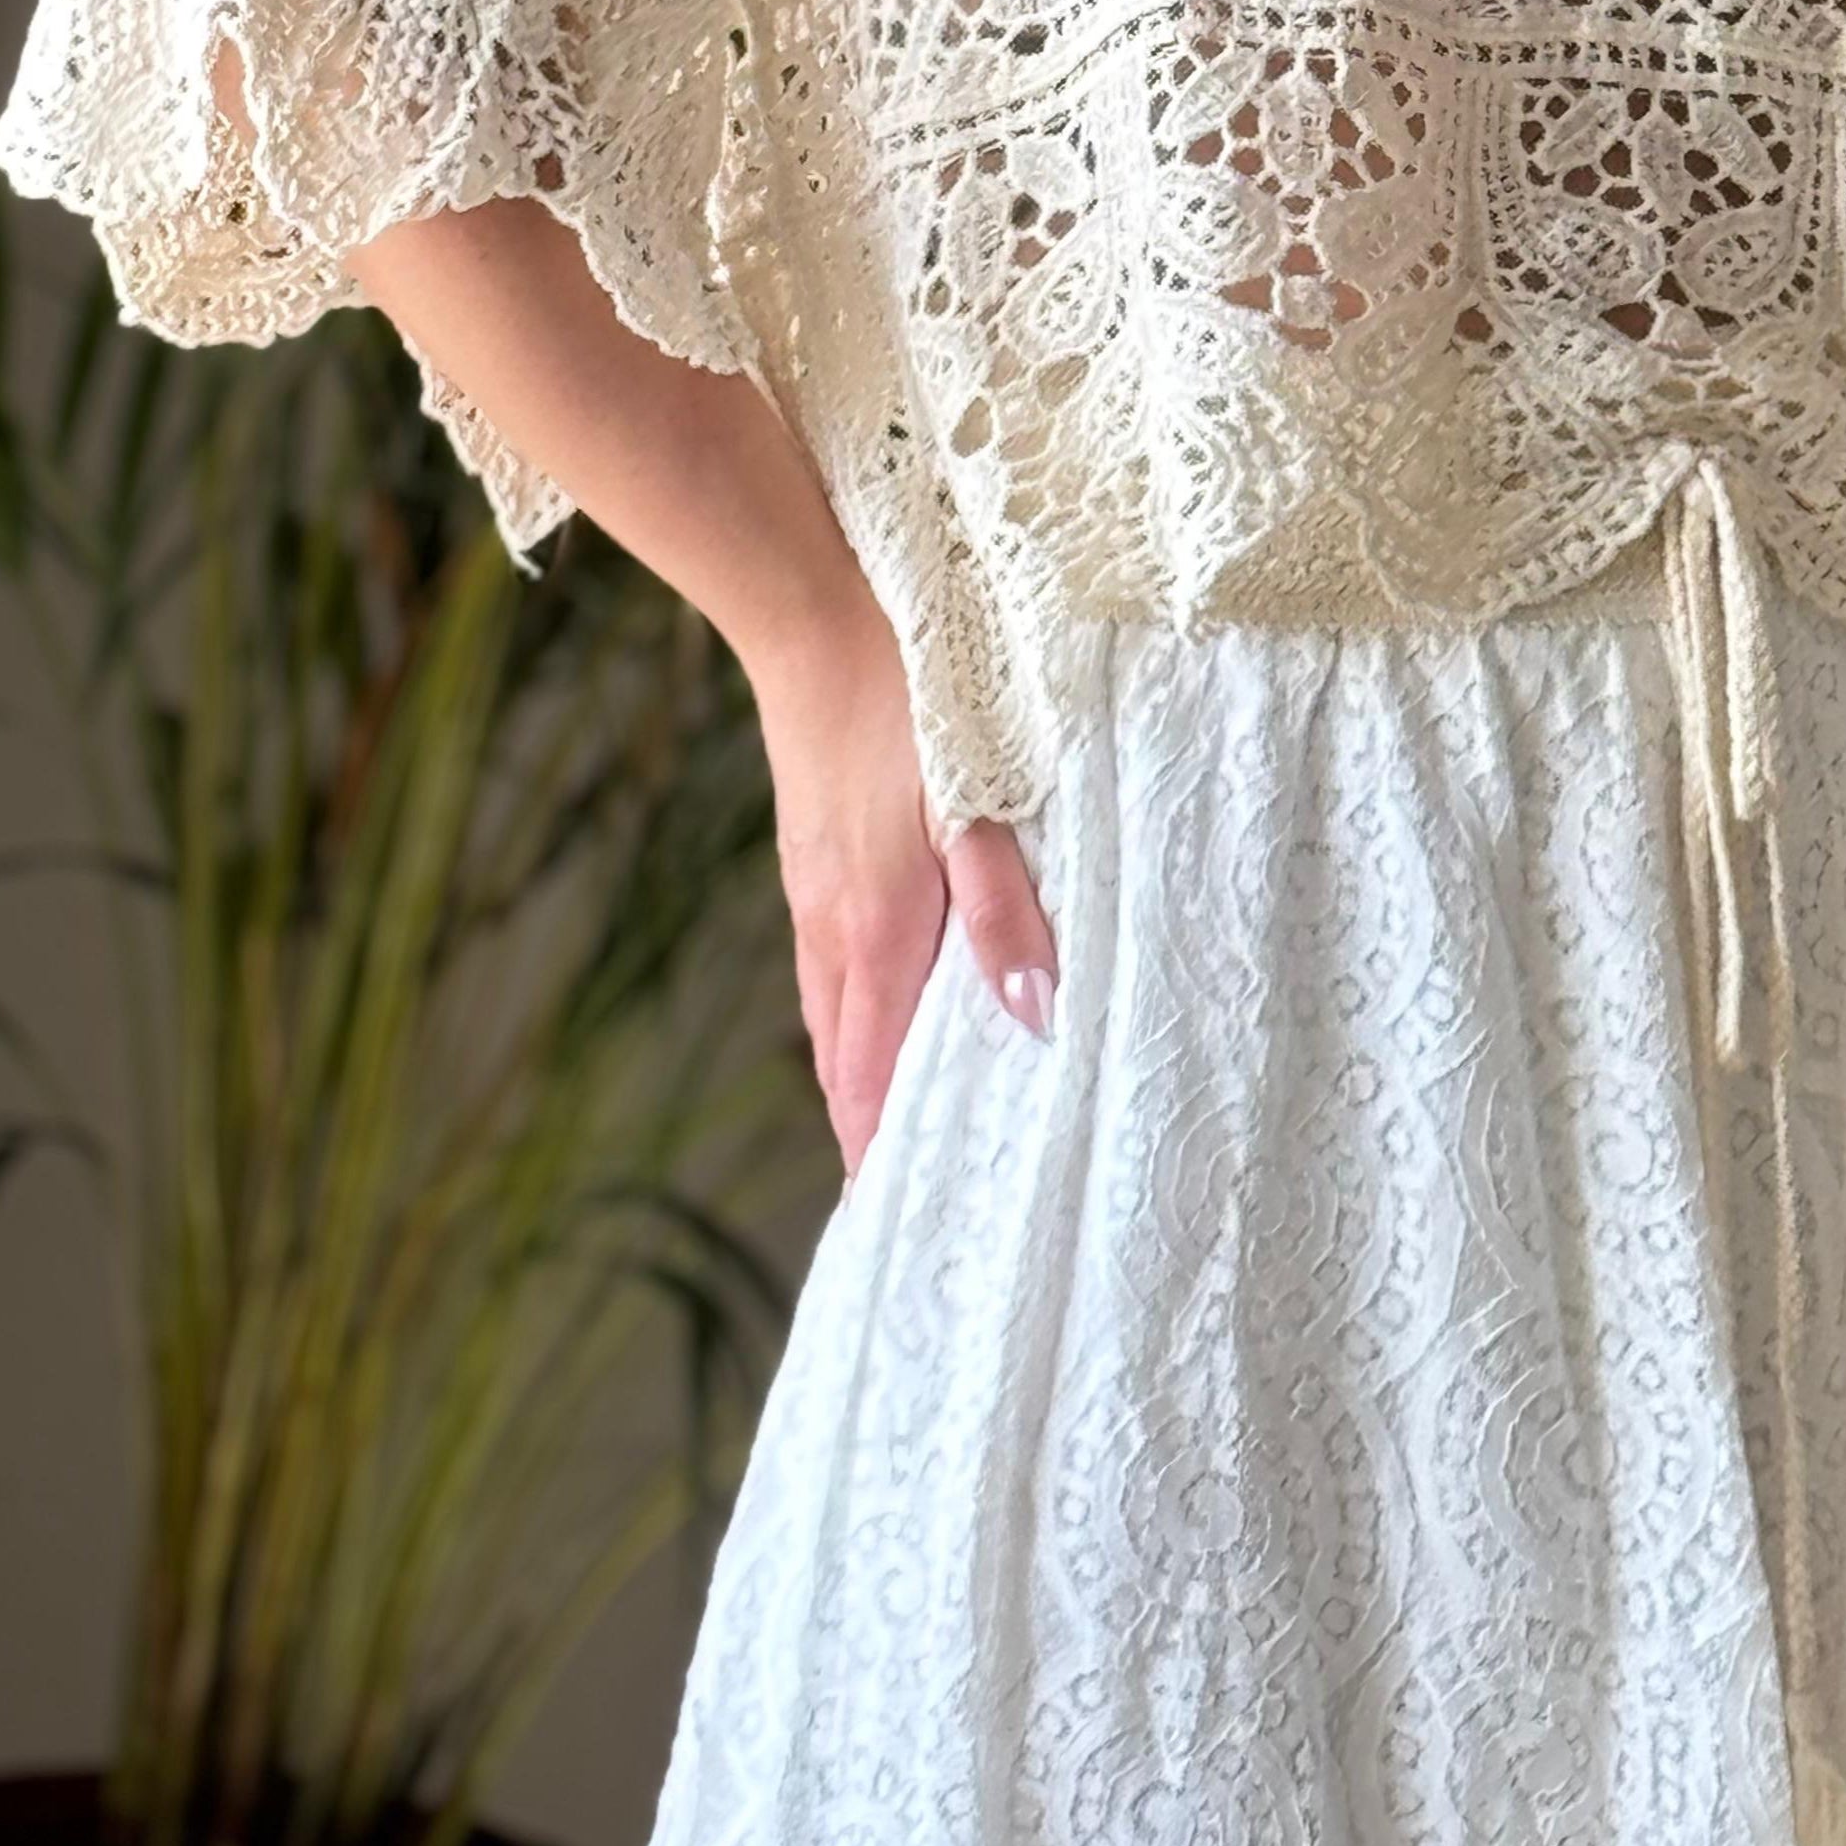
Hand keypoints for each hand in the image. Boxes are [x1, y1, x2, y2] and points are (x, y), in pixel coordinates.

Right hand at [748, 601, 1060, 1178]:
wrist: (814, 623)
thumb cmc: (908, 706)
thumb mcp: (973, 802)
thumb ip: (1003, 911)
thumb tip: (1034, 1018)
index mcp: (877, 930)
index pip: (873, 1076)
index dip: (880, 1152)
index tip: (895, 1223)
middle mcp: (832, 928)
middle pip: (845, 1062)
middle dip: (869, 1134)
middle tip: (904, 1199)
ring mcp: (812, 893)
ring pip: (831, 1016)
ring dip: (859, 1079)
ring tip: (892, 1130)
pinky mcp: (810, 859)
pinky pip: (826, 969)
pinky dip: (851, 1018)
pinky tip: (876, 1010)